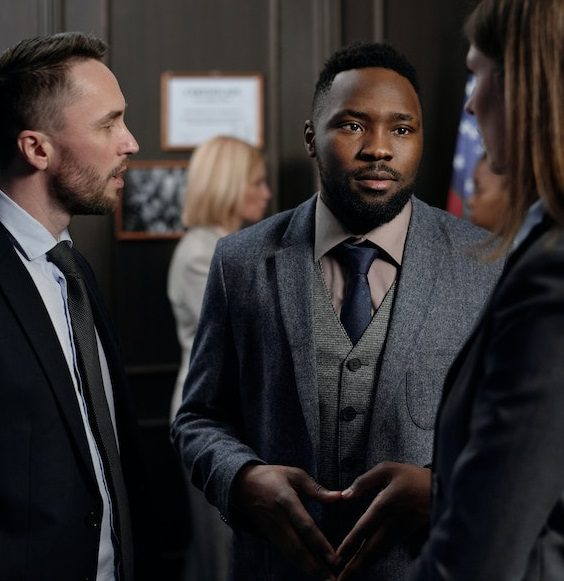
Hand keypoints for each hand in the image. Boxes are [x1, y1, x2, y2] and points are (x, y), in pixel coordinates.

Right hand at [232, 464, 341, 579]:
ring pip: (290, 554)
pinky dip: (298, 563)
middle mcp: (278, 519)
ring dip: (308, 569)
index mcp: (286, 500)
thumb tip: (339, 497)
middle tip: (332, 579)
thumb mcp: (294, 474)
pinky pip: (285, 552)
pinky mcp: (269, 536)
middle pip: (297, 547)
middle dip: (315, 566)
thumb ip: (316, 488)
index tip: (334, 558)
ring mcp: (272, 529)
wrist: (242, 484)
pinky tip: (311, 570)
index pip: (304, 525)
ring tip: (324, 579)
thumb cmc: (272, 476)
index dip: (319, 543)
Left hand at [335, 462, 430, 579]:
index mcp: (386, 504)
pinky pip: (390, 548)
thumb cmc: (414, 476)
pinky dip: (378, 558)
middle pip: (372, 548)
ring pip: (381, 552)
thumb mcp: (388, 469)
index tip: (339, 555)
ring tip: (353, 575)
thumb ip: (364, 481)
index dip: (351, 543)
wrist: (445, 488)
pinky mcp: (410, 535)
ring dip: (366, 564)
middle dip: (357, 565)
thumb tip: (345, 494)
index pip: (364, 527)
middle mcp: (394, 522)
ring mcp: (403, 531)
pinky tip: (369, 562)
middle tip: (342, 578)